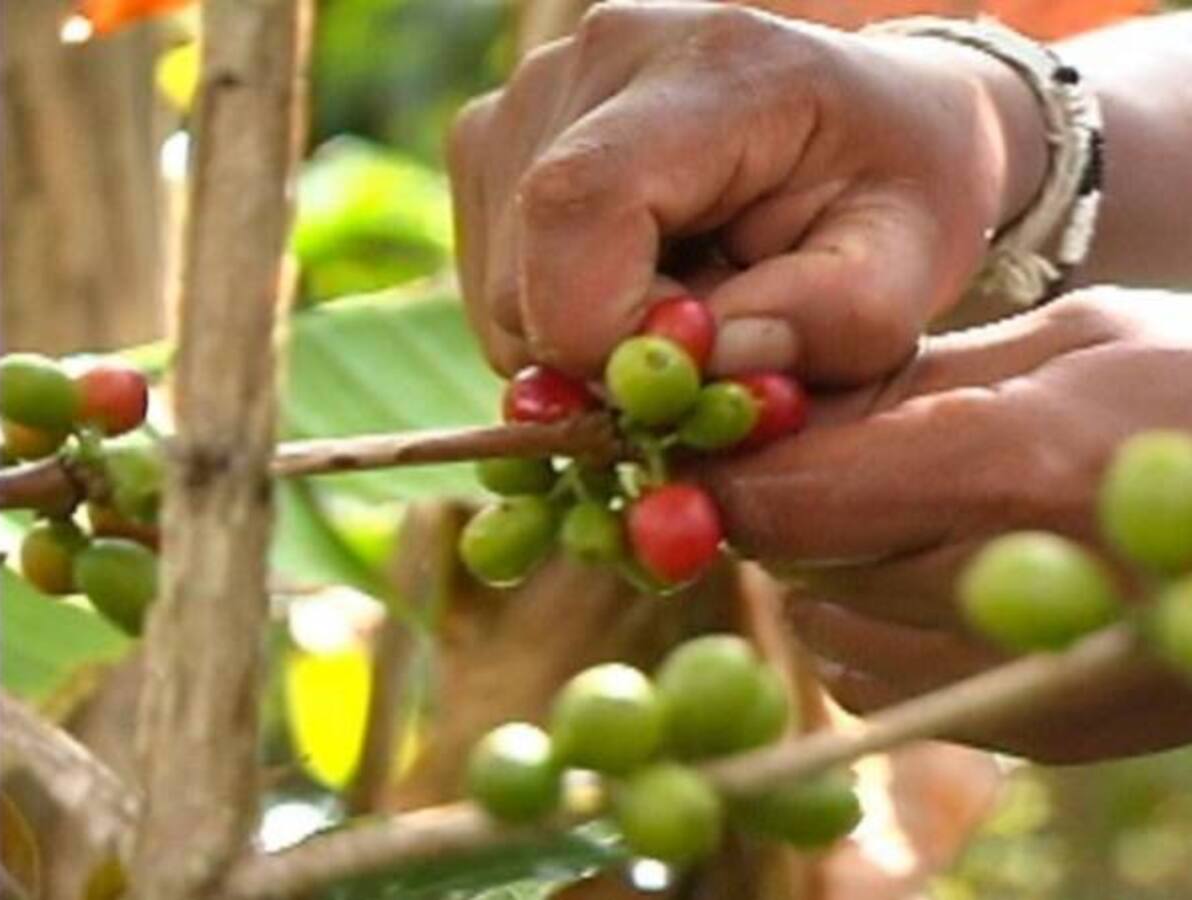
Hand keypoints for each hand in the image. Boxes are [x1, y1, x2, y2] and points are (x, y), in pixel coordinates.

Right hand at [447, 2, 1044, 382]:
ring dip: (585, 343)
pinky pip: (494, 284)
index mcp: (712, 68)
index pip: (578, 204)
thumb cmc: (893, 188)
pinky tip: (641, 281)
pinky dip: (562, 320)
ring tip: (686, 298)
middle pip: (525, 272)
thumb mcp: (909, 264)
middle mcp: (592, 59)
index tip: (683, 385)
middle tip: (706, 344)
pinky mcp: (495, 140)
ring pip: (499, 293)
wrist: (866, 115)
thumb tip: (698, 369)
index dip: (603, 334)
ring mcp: (528, 95)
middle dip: (605, 358)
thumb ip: (828, 321)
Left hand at [695, 292, 1191, 761]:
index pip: (787, 501)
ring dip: (829, 574)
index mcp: (1009, 464)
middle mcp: (1002, 586)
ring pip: (827, 633)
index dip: (734, 476)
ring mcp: (1021, 677)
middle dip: (788, 516)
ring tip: (902, 513)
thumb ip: (920, 378)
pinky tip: (941, 574)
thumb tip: (789, 406)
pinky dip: (875, 632)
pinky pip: (881, 685)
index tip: (720, 445)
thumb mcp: (1078, 337)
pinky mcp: (1038, 731)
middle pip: (797, 569)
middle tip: (828, 461)